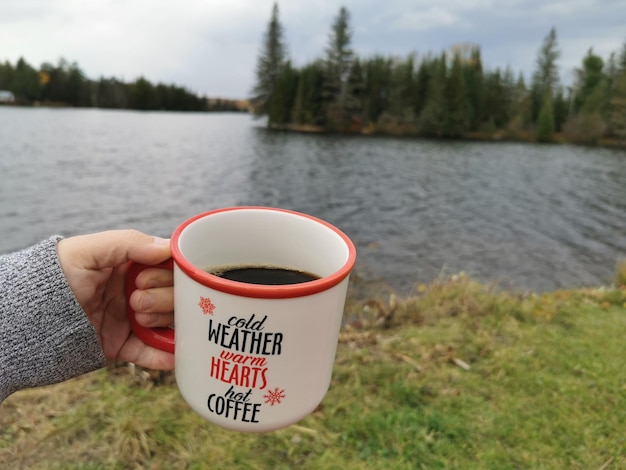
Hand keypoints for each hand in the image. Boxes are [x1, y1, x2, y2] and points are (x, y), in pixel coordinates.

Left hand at [56, 230, 174, 369]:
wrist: (25, 319)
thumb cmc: (55, 276)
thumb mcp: (88, 251)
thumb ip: (129, 243)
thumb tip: (167, 247)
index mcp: (133, 266)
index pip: (170, 268)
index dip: (168, 274)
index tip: (145, 279)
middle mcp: (138, 292)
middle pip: (176, 296)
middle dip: (164, 299)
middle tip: (136, 300)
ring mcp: (132, 320)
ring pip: (169, 323)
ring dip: (163, 322)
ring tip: (140, 320)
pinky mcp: (123, 346)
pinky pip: (151, 354)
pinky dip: (165, 356)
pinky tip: (176, 357)